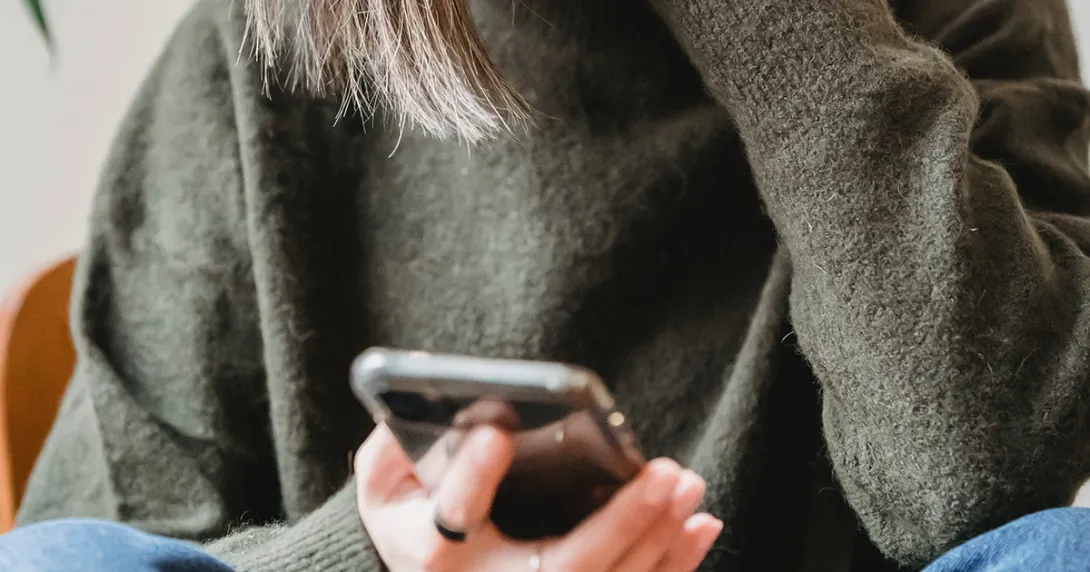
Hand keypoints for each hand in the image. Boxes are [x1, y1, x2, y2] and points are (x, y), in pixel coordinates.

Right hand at [355, 423, 722, 571]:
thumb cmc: (410, 520)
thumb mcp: (385, 485)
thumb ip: (393, 446)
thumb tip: (425, 398)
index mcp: (432, 553)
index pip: (453, 515)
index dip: (472, 477)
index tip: (496, 434)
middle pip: (562, 566)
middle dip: (620, 522)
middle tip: (663, 474)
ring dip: (657, 538)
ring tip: (687, 485)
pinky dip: (672, 565)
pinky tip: (699, 525)